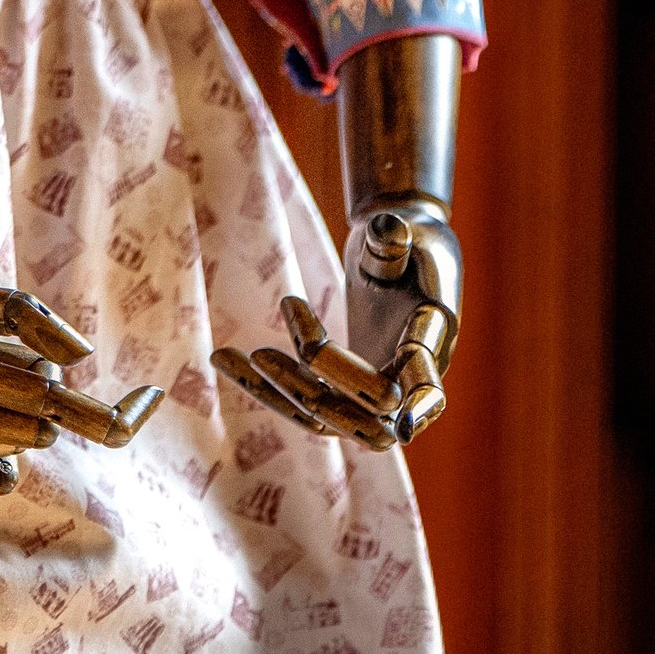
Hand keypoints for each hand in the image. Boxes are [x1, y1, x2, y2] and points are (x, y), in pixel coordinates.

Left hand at [216, 200, 460, 449]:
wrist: (401, 258)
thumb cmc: (410, 241)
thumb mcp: (406, 235)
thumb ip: (393, 241)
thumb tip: (386, 227)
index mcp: (431, 341)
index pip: (427, 382)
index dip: (421, 406)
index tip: (403, 426)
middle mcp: (405, 379)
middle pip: (362, 404)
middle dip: (313, 383)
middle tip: (259, 353)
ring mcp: (371, 392)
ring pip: (323, 412)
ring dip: (274, 390)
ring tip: (222, 357)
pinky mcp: (342, 390)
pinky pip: (302, 397)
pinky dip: (263, 382)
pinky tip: (224, 358)